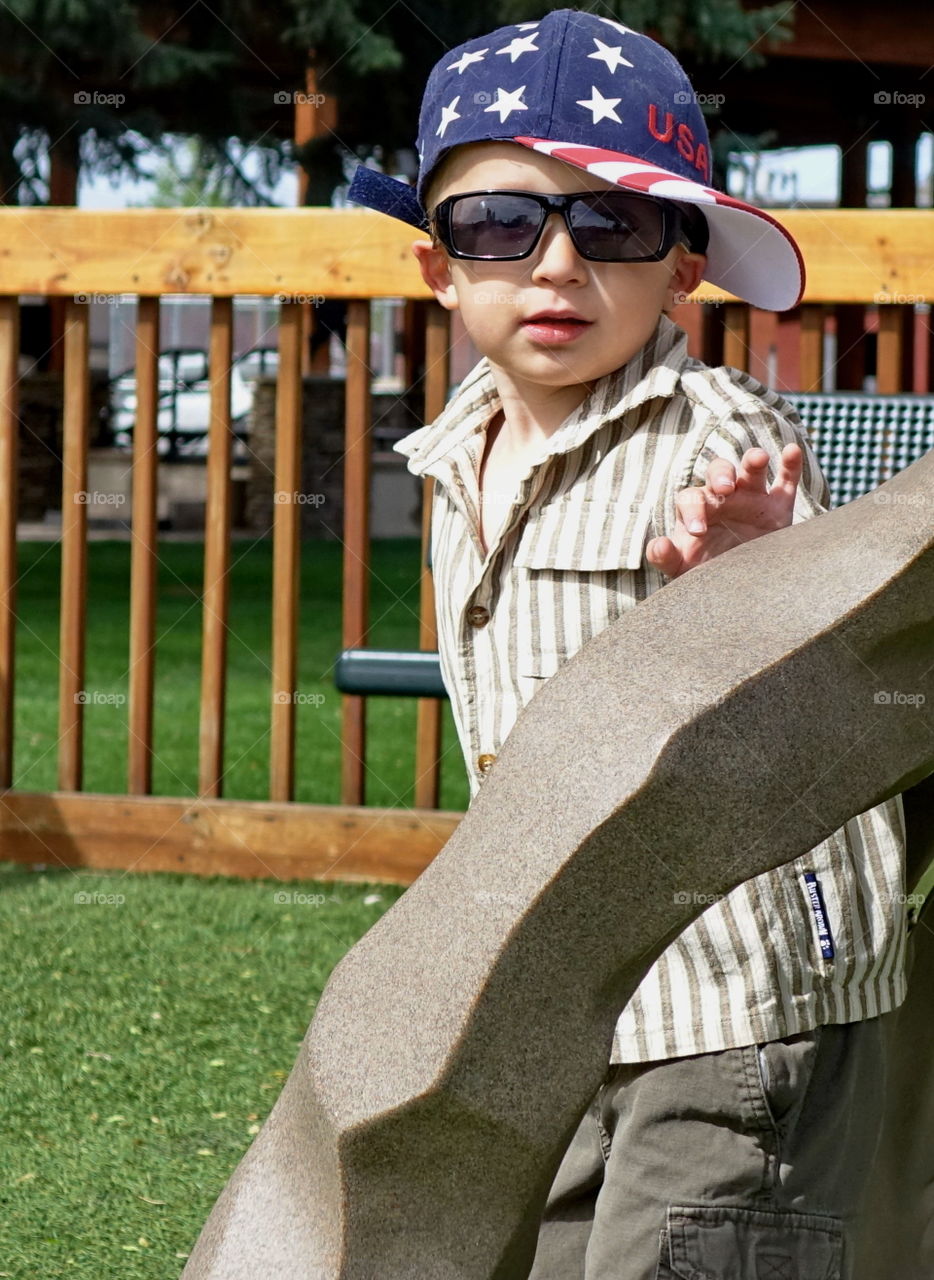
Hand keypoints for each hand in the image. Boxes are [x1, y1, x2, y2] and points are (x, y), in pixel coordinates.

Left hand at [645, 444, 803, 579]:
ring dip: (754, 460)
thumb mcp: (683, 568)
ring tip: (759, 459)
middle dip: (721, 476)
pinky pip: (786, 481)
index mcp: (697, 508)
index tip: (698, 531)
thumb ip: (666, 557)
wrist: (738, 586)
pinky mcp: (778, 507)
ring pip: (751, 470)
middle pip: (719, 472)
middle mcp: (723, 497)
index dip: (693, 511)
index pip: (691, 499)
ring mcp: (752, 498)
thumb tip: (658, 545)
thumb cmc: (705, 572)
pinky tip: (792, 451)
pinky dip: (791, 465)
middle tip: (725, 489)